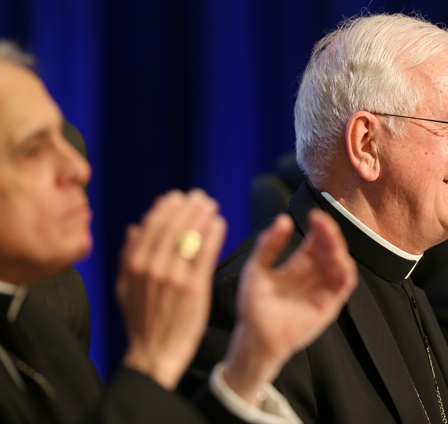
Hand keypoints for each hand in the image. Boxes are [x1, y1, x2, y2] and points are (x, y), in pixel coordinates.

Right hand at [117, 190, 225, 389]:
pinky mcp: (194, 288)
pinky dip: (213, 235)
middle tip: (200, 197)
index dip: (166, 207)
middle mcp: (153, 267)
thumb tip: (134, 227)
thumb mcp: (125, 288)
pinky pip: (206, 253)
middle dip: (188, 206)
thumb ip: (128, 256)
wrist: (154, 354)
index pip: (152, 225)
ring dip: (202, 215)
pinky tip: (219, 224)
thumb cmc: (141, 321)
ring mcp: (174, 277)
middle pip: (174, 225)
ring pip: (191, 235)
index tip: (177, 197)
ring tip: (211, 206)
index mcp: (134, 265)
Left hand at [222, 209, 357, 404]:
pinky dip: (346, 271)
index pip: (316, 241)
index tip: (314, 215)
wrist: (254, 336)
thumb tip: (283, 219)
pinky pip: (344, 286)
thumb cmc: (253, 306)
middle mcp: (314, 275)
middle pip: (330, 249)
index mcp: (299, 265)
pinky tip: (339, 260)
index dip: (319, 227)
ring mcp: (322, 290)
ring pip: (340, 264)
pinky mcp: (328, 306)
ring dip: (338, 249)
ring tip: (330, 238)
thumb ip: (269, 245)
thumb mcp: (256, 269)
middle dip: (330, 234)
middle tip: (323, 223)